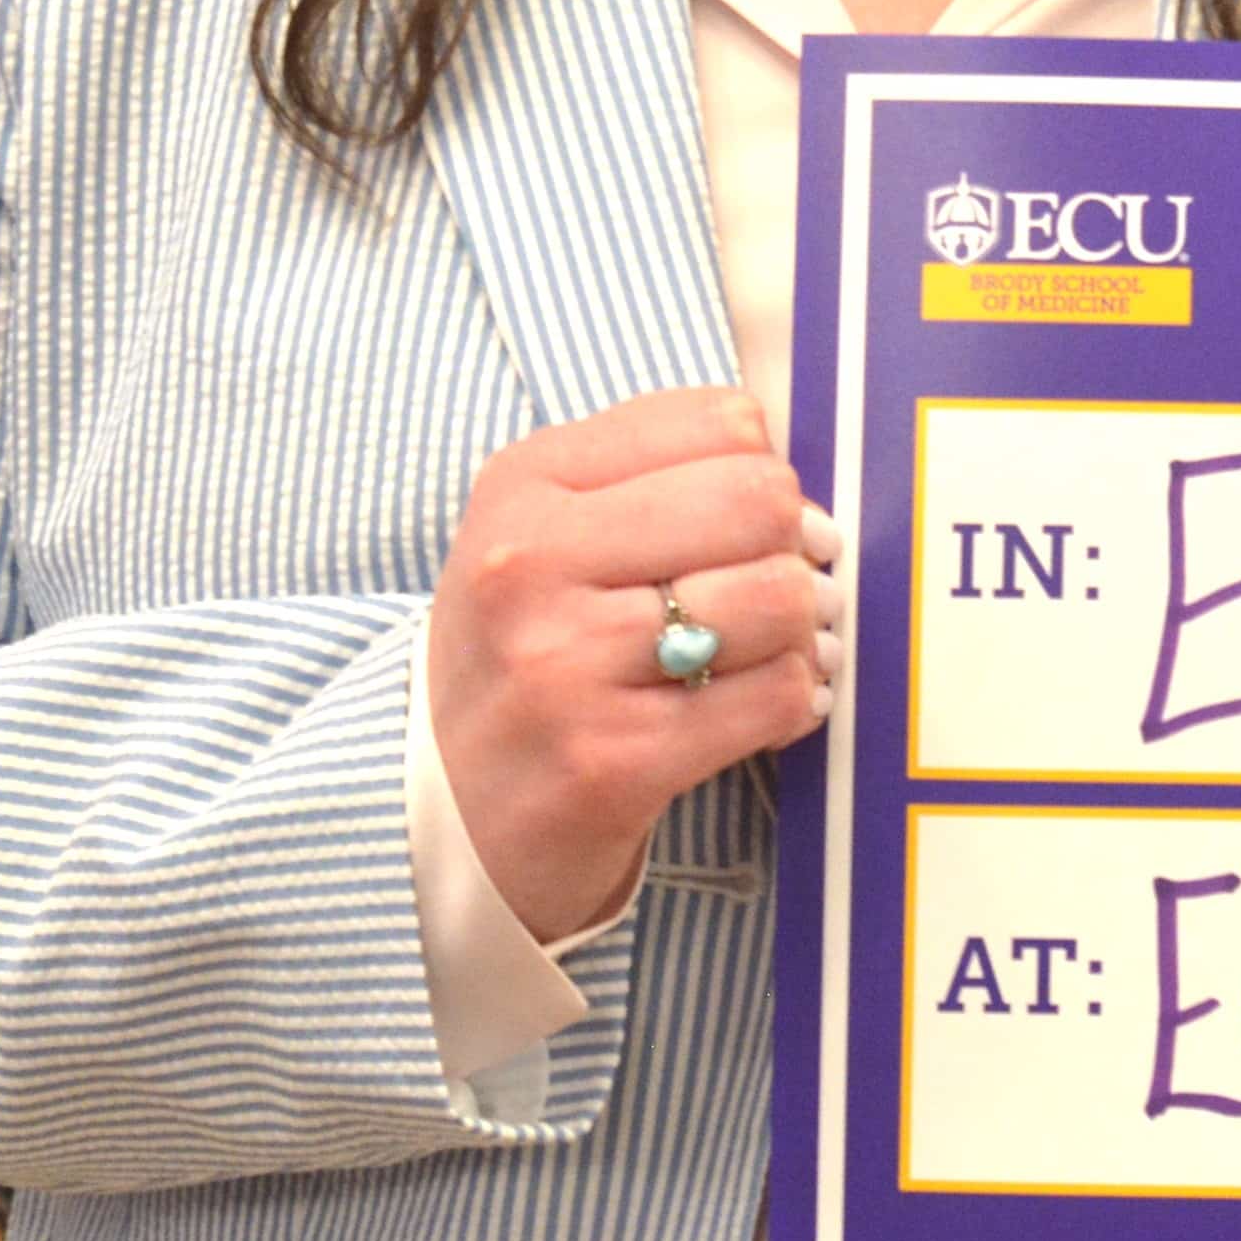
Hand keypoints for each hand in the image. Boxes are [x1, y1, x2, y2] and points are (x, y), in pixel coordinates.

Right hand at [428, 388, 837, 944]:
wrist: (439, 818)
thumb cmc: (523, 654)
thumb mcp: (547, 535)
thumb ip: (660, 479)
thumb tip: (801, 488)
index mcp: (525, 485)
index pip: (722, 423)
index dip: (766, 472)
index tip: (756, 519)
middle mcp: (530, 565)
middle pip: (760, 503)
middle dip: (796, 548)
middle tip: (784, 584)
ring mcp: (565, 666)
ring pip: (777, 599)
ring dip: (801, 631)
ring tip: (771, 651)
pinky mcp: (611, 762)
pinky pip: (774, 695)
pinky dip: (797, 700)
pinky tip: (770, 709)